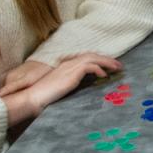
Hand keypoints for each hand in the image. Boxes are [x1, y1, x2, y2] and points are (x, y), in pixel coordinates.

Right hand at [3, 53, 121, 125]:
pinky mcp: (71, 73)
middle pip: (91, 55)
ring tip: (117, 68)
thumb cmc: (43, 97)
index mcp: (65, 66)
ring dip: (106, 62)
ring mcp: (69, 67)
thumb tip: (81, 88)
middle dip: (106, 59)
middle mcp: (68, 64)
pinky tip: (104, 76)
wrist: (33, 97)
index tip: (107, 65)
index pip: (85, 58)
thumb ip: (70, 84)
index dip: (97, 60)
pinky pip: (90, 66)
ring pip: (93, 58)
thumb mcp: (59, 88)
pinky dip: (99, 69)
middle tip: (118, 65)